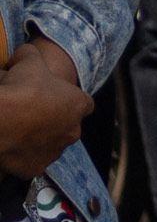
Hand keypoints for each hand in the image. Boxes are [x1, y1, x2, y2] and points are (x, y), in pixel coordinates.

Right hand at [0, 41, 91, 175]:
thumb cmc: (20, 91)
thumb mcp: (28, 62)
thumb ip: (31, 55)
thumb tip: (26, 53)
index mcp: (78, 105)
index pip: (82, 102)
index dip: (67, 97)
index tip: (51, 95)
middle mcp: (73, 131)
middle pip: (66, 124)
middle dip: (52, 119)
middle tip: (29, 112)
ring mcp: (55, 152)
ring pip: (50, 143)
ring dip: (38, 137)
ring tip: (16, 128)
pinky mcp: (35, 168)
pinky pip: (30, 160)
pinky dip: (22, 154)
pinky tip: (9, 145)